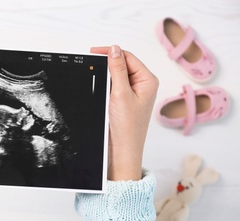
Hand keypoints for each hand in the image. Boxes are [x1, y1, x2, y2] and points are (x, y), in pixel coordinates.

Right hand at [91, 45, 158, 180]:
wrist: (122, 151)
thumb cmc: (127, 127)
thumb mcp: (120, 94)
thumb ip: (117, 70)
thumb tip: (114, 49)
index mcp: (148, 81)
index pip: (128, 57)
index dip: (111, 52)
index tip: (94, 52)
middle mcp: (143, 85)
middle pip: (123, 65)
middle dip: (108, 63)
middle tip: (91, 62)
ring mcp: (134, 94)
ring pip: (117, 76)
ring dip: (106, 75)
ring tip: (94, 76)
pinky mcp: (125, 102)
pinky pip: (115, 87)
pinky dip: (105, 84)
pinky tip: (99, 87)